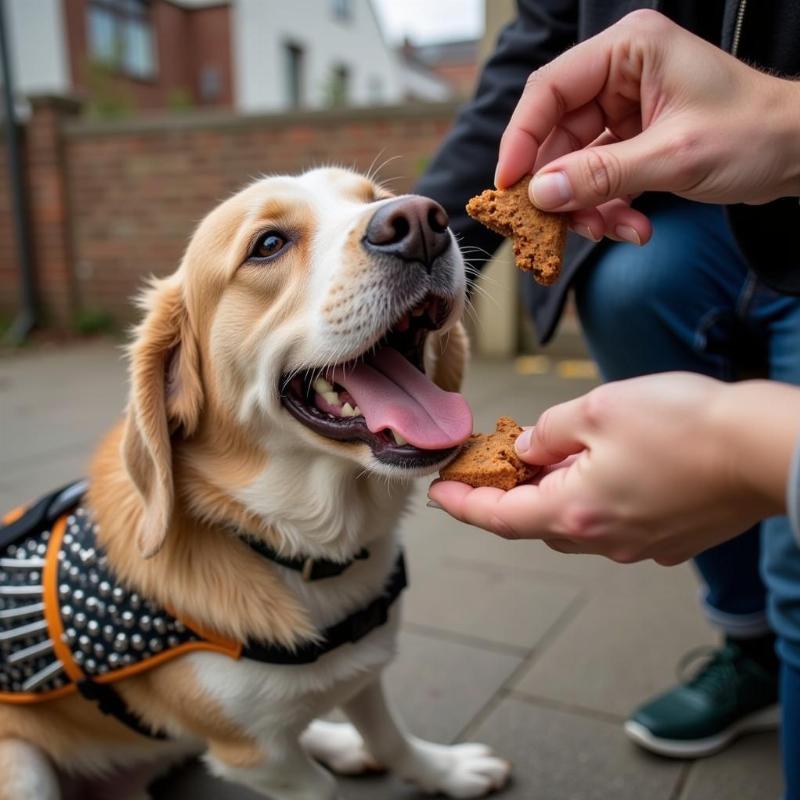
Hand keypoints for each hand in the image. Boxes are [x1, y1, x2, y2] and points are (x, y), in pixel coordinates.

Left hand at [429, 375, 799, 564]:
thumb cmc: (685, 426)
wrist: (765, 450)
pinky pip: (612, 520)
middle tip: (491, 462)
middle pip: (536, 520)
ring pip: (575, 520)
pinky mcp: (667, 538)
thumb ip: (549, 431)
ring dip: (552, 492)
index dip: (463, 504)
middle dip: (509, 493)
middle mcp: (604, 539)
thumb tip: (529, 446)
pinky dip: (591, 496)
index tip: (439, 493)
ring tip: (546, 456)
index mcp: (576, 511)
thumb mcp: (598, 410)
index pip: (500, 517)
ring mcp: (638, 543)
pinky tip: (601, 465)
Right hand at [496, 10, 799, 244]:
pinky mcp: (632, 143)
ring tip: (610, 231)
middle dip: (559, 186)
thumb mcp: (672, 157)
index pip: (550, 90)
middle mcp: (620, 76)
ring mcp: (625, 112)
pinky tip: (631, 228)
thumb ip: (601, 175)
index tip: (509, 186)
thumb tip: (540, 194)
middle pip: (557, 134)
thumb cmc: (754, 134)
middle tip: (553, 226)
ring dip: (586, 206)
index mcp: (629, 50)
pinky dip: (607, 209)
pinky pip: (598, 180)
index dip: (521, 138)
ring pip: (574, 164)